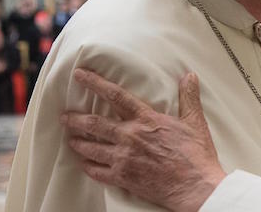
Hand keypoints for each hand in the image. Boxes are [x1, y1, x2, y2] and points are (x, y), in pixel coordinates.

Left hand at [61, 69, 223, 211]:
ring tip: (70, 139)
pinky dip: (88, 167)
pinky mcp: (123, 178)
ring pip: (91, 148)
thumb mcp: (195, 121)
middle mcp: (130, 136)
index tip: (79, 75)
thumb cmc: (196, 155)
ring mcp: (124, 158)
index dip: (95, 83)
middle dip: (76, 118)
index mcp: (146, 120)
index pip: (116, 96)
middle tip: (65, 116)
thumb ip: (189, 97)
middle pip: (94, 123)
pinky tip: (84, 164)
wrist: (194, 186)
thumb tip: (189, 76)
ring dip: (78, 142)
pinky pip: (97, 172)